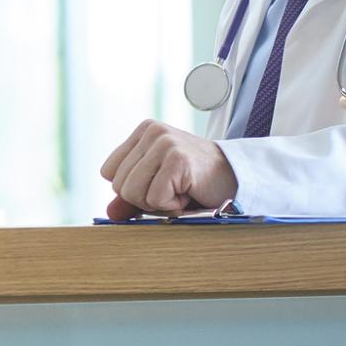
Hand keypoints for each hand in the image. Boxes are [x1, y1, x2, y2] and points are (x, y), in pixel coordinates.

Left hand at [100, 120, 237, 219]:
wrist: (236, 179)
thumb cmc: (196, 182)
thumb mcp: (157, 186)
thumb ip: (130, 198)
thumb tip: (109, 213)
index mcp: (143, 132)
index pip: (109, 172)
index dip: (132, 188)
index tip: (161, 183)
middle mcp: (152, 132)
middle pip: (119, 185)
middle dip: (146, 198)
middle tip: (174, 188)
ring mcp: (165, 143)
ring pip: (132, 192)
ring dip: (159, 202)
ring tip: (181, 189)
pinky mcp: (177, 159)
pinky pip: (154, 198)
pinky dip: (172, 205)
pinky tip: (189, 192)